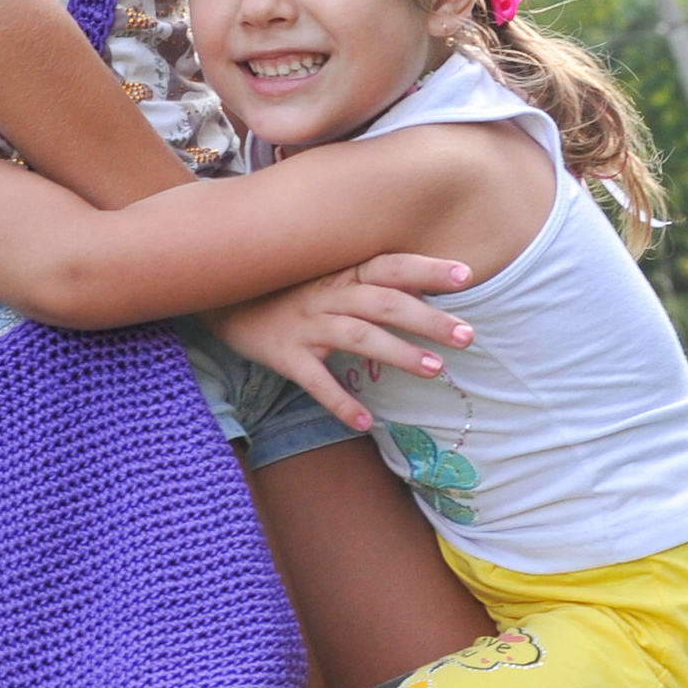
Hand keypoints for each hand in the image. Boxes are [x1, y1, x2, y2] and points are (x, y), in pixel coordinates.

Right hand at [210, 255, 473, 429]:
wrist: (219, 299)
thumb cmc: (284, 288)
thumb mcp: (324, 274)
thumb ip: (368, 278)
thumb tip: (421, 284)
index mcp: (340, 273)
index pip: (390, 265)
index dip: (426, 268)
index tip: (466, 275)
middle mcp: (326, 295)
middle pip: (383, 302)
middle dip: (427, 318)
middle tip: (467, 335)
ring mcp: (304, 325)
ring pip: (358, 336)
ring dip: (398, 352)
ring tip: (435, 370)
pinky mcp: (284, 355)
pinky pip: (314, 381)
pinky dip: (340, 402)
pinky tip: (365, 423)